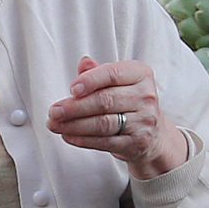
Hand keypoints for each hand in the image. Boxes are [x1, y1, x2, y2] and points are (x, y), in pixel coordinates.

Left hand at [50, 56, 185, 179]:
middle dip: (75, 107)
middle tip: (54, 111)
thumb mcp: (118, 81)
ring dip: (75, 125)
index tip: (71, 89)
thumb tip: (84, 64)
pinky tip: (68, 135)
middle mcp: (146, 97)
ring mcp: (143, 121)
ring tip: (55, 124)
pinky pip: (106, 142)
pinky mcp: (137, 143)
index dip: (90, 81)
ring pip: (103, 123)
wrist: (154, 133)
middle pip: (105, 101)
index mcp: (141, 74)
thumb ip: (99, 72)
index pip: (112, 74)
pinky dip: (83, 140)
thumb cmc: (129, 102)